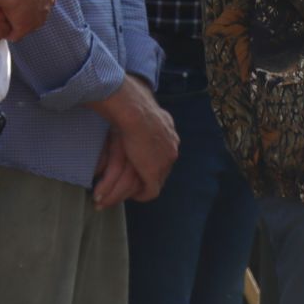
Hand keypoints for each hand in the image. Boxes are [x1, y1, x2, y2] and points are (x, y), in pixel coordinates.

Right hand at [87, 76, 178, 202]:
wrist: (134, 112)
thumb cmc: (132, 106)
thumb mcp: (143, 110)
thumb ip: (144, 118)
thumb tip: (136, 119)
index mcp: (170, 131)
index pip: (164, 150)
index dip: (152, 158)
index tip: (140, 161)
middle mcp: (172, 147)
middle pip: (164, 167)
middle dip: (151, 174)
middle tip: (137, 180)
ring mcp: (164, 162)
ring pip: (157, 180)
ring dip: (145, 186)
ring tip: (132, 191)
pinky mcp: (153, 173)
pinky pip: (151, 192)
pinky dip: (141, 195)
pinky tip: (132, 196)